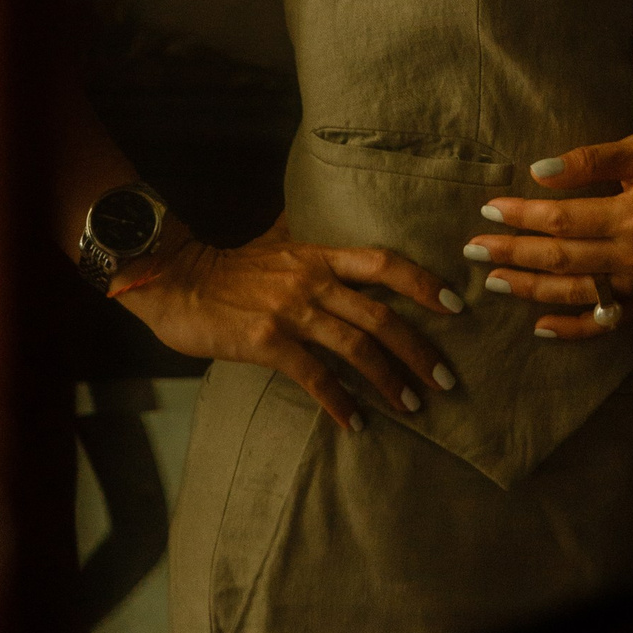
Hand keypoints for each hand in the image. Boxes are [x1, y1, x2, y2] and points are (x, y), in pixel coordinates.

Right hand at [109, 214, 461, 432]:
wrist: (177, 281)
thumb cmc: (228, 266)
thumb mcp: (276, 240)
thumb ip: (305, 233)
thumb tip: (319, 209)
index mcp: (320, 255)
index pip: (385, 263)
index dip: (424, 282)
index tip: (456, 305)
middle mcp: (313, 280)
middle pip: (381, 313)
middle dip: (418, 348)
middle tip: (445, 379)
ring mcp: (290, 311)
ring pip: (355, 346)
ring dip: (388, 380)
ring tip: (412, 407)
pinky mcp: (266, 342)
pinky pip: (313, 375)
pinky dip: (338, 402)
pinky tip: (355, 423)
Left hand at [461, 128, 632, 340]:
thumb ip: (590, 160)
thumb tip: (537, 171)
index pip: (563, 219)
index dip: (522, 215)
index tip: (488, 210)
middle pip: (562, 260)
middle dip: (512, 255)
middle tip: (472, 250)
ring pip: (576, 294)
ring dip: (530, 290)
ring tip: (493, 282)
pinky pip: (606, 322)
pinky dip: (572, 329)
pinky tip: (540, 325)